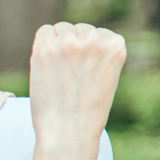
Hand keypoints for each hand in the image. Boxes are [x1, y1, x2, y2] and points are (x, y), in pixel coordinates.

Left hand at [28, 22, 125, 150]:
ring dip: (56, 45)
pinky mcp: (46, 48)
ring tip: (60, 73)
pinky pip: (44, 31)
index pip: (97, 32)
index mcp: (116, 45)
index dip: (87, 53)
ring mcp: (69, 42)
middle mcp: (94, 40)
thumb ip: (96, 52)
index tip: (86, 73)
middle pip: (77, 28)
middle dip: (71, 47)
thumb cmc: (86, 110)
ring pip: (60, 28)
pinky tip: (47, 66)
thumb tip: (73, 33)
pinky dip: (43, 45)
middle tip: (70, 77)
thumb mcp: (105, 76)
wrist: (69, 130)